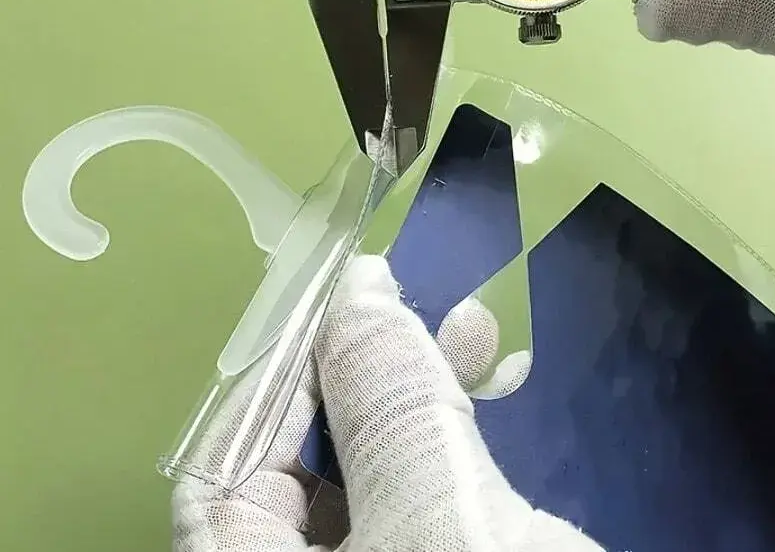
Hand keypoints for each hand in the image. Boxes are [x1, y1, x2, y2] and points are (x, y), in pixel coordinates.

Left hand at [172, 255, 602, 550]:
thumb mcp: (437, 527)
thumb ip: (388, 407)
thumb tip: (358, 289)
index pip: (227, 464)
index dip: (280, 368)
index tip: (339, 290)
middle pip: (306, 463)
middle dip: (367, 371)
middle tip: (415, 301)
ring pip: (383, 473)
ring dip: (428, 392)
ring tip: (478, 330)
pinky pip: (439, 495)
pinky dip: (468, 437)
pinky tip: (505, 385)